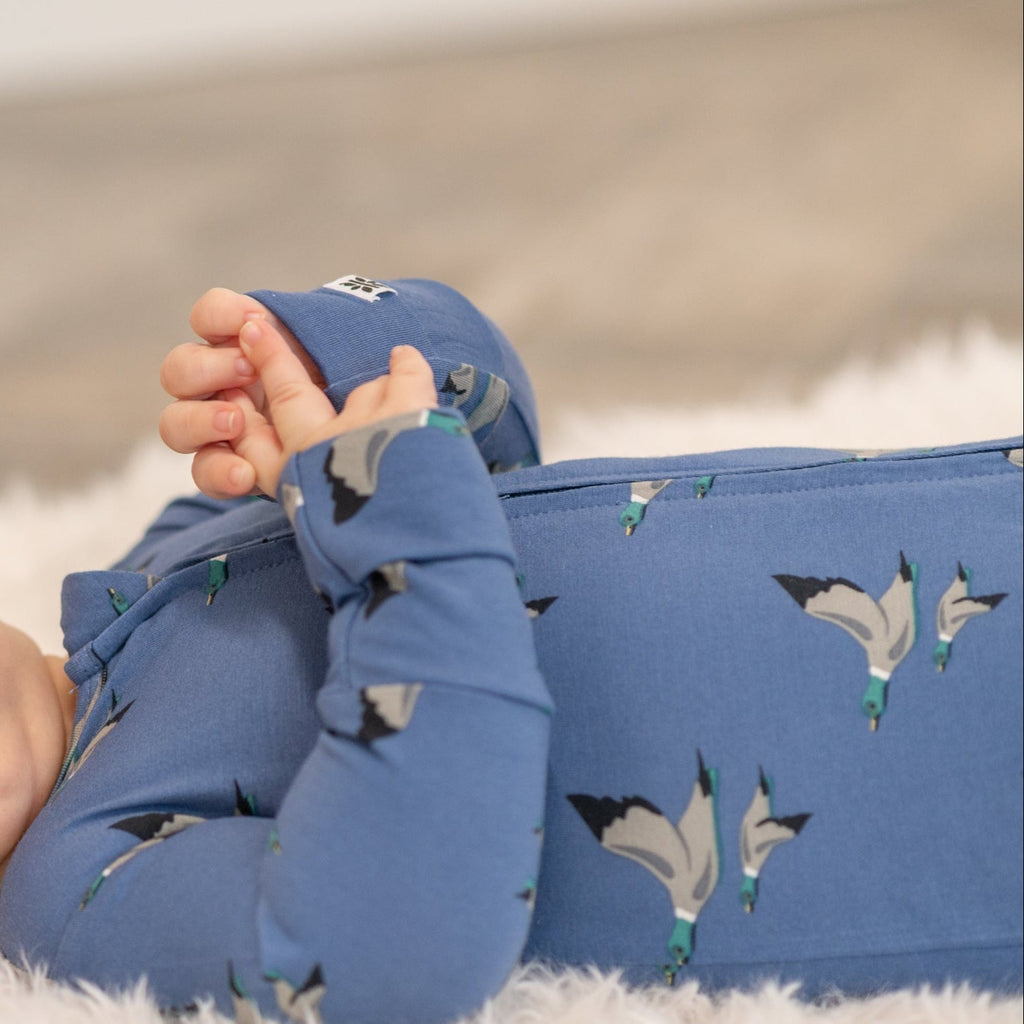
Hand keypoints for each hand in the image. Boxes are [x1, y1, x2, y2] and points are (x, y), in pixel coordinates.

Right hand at [159, 289, 436, 497]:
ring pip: (179, 422)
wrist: (387, 492)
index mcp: (263, 348)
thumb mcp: (400, 399)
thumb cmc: (388, 433)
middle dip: (204, 366)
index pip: (215, 316)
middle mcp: (237, 385)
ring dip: (200, 420)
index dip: (220, 314)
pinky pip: (207, 472)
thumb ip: (397, 374)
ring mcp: (232, 432)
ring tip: (236, 422)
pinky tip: (246, 475)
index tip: (250, 322)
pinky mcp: (237, 472)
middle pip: (182, 369)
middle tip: (243, 371)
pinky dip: (221, 471)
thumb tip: (405, 357)